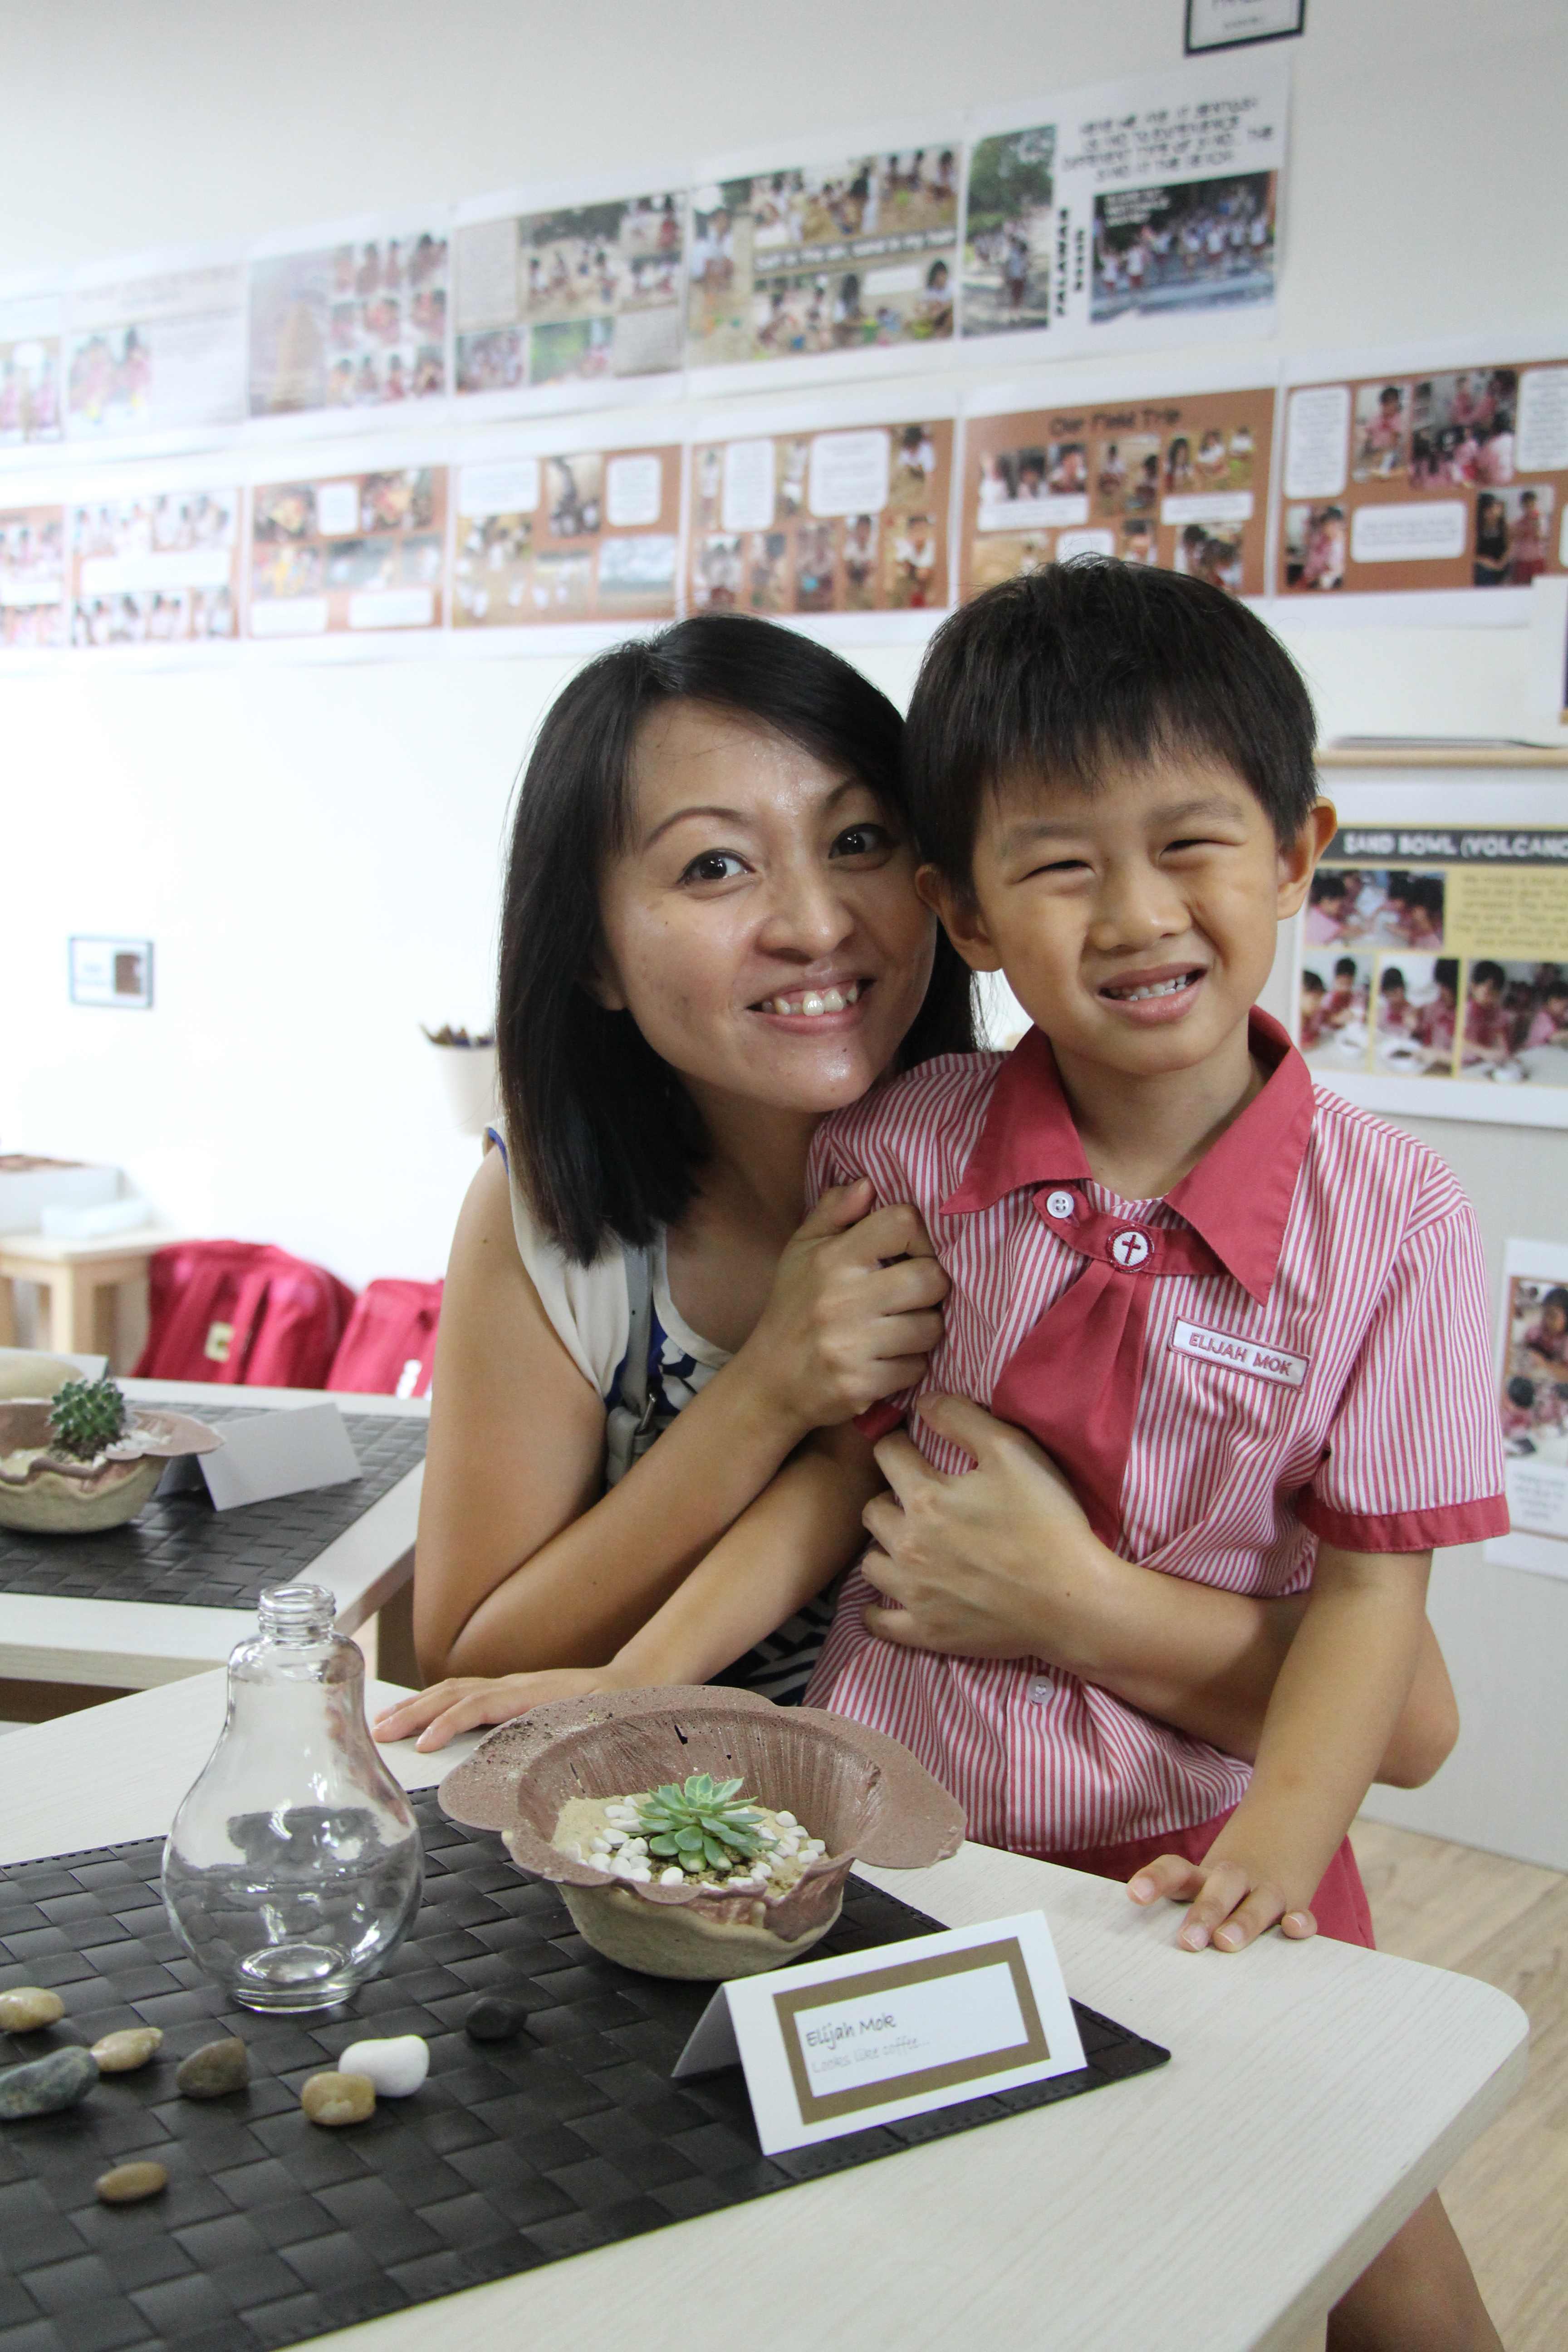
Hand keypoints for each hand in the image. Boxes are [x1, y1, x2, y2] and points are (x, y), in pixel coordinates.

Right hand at [372, 1665, 627, 1752]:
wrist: (632, 1684)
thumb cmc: (617, 1712)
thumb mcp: (604, 1731)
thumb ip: (577, 1746)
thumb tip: (549, 1767)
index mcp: (536, 1694)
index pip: (482, 1704)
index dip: (449, 1724)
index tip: (423, 1746)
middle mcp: (516, 1685)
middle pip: (456, 1691)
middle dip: (415, 1713)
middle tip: (379, 1735)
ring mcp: (509, 1685)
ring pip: (453, 1689)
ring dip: (415, 1706)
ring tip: (380, 1723)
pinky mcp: (507, 1692)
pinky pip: (462, 1693)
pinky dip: (432, 1703)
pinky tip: (412, 1716)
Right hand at [737, 1181, 948, 1439]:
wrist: (770, 1381)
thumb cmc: (793, 1307)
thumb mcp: (801, 1250)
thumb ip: (833, 1211)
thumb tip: (868, 1183)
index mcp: (832, 1258)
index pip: (903, 1222)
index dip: (919, 1236)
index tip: (909, 1253)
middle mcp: (842, 1299)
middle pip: (931, 1278)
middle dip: (931, 1287)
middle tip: (914, 1296)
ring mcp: (852, 1345)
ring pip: (931, 1327)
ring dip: (923, 1330)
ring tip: (900, 1329)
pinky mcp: (861, 1385)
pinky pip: (917, 1368)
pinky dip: (908, 1366)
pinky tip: (886, 1361)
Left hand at [858, 1394, 1095, 1658]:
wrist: (1073, 1601)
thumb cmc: (1048, 1522)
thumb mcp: (1013, 1452)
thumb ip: (962, 1418)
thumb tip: (922, 1402)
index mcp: (925, 1498)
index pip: (887, 1455)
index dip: (899, 1444)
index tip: (912, 1449)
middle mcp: (908, 1545)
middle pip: (871, 1510)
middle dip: (889, 1498)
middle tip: (916, 1500)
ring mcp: (913, 1593)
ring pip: (870, 1563)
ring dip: (885, 1549)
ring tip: (911, 1546)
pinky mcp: (926, 1632)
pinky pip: (879, 1623)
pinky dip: (879, 1611)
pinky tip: (892, 1600)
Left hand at [1126, 1846, 1318, 1952]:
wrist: (1276, 1843)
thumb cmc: (1223, 1888)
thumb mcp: (1198, 1890)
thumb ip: (1177, 1915)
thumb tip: (1141, 1958)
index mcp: (1201, 1877)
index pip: (1175, 1870)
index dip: (1154, 1879)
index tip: (1134, 1895)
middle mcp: (1232, 1880)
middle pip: (1219, 1888)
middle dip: (1204, 1914)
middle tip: (1188, 1941)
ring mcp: (1265, 1891)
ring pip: (1257, 1901)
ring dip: (1243, 1921)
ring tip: (1227, 1942)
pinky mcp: (1295, 1904)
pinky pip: (1300, 1912)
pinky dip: (1299, 1921)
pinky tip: (1292, 1928)